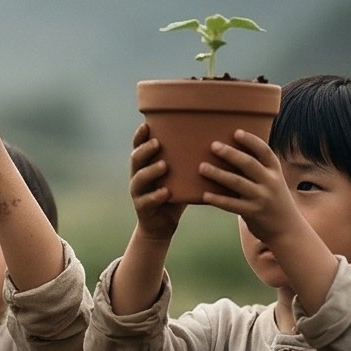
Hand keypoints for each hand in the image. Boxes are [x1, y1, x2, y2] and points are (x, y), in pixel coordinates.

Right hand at [129, 123, 182, 239]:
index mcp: (145, 165)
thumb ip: (187, 162)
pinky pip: (147, 200)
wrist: (161, 225)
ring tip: (164, 165)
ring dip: (151, 171)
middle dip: (145, 150)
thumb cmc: (174, 195)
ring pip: (139, 179)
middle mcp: (138, 176)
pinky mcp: (142, 208)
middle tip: (158, 143)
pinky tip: (166, 192)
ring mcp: (138, 192)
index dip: (140, 136)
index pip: (139, 147)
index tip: (146, 125)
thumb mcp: (179, 176)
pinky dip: (157, 196)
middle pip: (136, 159)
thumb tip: (214, 142)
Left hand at [200, 129, 299, 242]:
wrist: (288, 230)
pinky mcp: (253, 213)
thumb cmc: (274, 201)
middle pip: (249, 164)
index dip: (251, 141)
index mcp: (275, 172)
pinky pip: (232, 204)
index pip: (264, 152)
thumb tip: (232, 154)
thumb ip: (258, 170)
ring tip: (201, 167)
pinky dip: (217, 199)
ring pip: (237, 183)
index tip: (236, 132)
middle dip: (230, 154)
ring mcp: (262, 198)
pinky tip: (204, 194)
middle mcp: (270, 182)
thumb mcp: (273, 182)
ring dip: (218, 174)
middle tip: (213, 145)